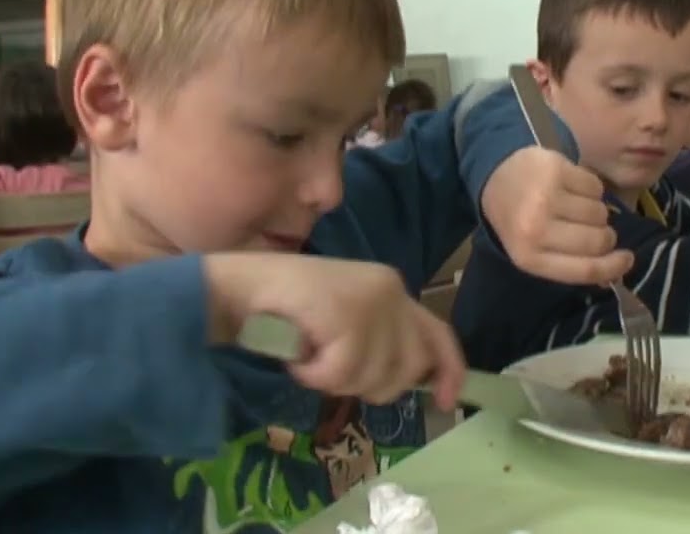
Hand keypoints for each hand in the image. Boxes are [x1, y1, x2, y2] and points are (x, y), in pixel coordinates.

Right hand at [204, 253, 465, 409]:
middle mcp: (391, 290)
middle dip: (372, 385)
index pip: (438, 334)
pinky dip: (314, 376)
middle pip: (408, 367)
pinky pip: (341, 374)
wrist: (241, 288)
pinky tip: (298, 356)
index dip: (449, 371)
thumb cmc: (286, 310)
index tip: (446, 402)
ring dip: (334, 380)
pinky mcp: (348, 315)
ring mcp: (372, 301)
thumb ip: (381, 341)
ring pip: (373, 376)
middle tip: (334, 371)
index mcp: (393, 290)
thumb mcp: (346, 323)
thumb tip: (417, 380)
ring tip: (310, 355)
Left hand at [482, 147, 632, 284]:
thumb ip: (571, 265)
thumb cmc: (521, 220)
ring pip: (600, 213)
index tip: (628, 259)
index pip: (584, 270)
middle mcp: (535, 229)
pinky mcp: (555, 169)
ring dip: (597, 212)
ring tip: (578, 207)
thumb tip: (616, 272)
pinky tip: (573, 188)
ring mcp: (545, 197)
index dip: (613, 267)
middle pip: (597, 241)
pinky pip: (595, 187)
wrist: (497, 176)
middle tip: (596, 229)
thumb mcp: (536, 251)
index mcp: (529, 257)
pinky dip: (592, 189)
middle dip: (605, 236)